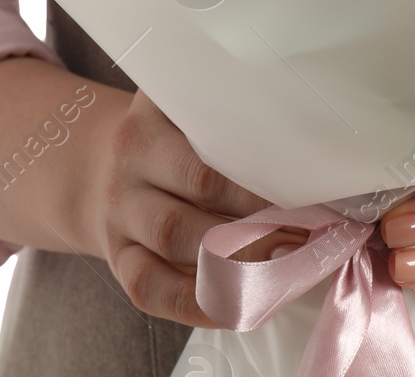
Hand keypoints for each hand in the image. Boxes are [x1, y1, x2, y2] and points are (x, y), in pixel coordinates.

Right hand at [86, 90, 299, 326]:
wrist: (98, 169)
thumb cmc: (171, 142)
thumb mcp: (189, 113)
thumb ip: (236, 122)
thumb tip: (317, 162)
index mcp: (158, 110)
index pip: (214, 128)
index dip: (265, 157)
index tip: (309, 176)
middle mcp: (133, 155)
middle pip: (202, 183)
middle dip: (262, 208)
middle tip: (312, 224)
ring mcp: (120, 210)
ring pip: (178, 235)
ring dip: (239, 254)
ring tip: (288, 260)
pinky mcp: (117, 258)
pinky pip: (152, 287)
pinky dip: (199, 302)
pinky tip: (240, 304)